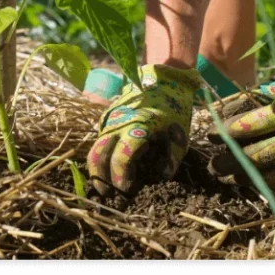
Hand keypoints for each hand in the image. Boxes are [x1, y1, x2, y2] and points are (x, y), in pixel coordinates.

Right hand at [87, 64, 200, 195]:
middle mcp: (117, 124)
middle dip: (99, 179)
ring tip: (108, 184)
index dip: (121, 178)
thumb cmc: (174, 108)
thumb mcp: (180, 134)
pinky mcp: (105, 118)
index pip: (121, 158)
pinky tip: (112, 165)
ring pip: (94, 148)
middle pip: (97, 156)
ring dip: (98, 169)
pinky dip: (102, 155)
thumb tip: (162, 178)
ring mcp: (108, 120)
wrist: (161, 79)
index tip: (128, 190)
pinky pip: (99, 140)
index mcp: (137, 128)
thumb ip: (172, 158)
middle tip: (107, 195)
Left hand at [206, 70, 274, 186]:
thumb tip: (221, 112)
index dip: (227, 131)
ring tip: (224, 176)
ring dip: (244, 174)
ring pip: (270, 169)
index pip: (252, 123)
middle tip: (211, 163)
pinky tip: (248, 182)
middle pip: (257, 152)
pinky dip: (265, 181)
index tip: (209, 134)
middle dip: (230, 159)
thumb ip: (256, 101)